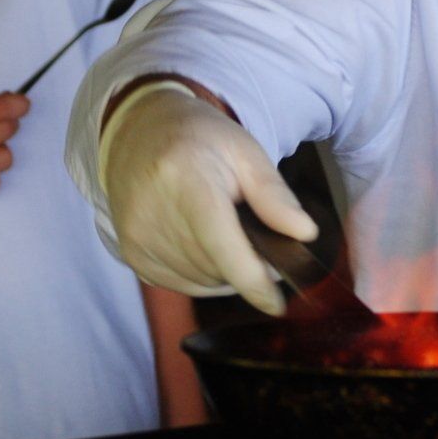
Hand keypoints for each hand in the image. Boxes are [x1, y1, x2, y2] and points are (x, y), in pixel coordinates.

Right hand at [99, 81, 316, 314]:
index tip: (277, 304)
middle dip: (247, 265)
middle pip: (217, 268)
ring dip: (225, 271)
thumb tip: (305, 234)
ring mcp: (139, 238)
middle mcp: (154, 214)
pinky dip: (203, 274)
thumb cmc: (200, 141)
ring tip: (227, 233)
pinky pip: (181, 284)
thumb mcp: (246, 152)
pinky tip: (205, 244)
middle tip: (258, 238)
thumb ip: (275, 195)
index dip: (253, 281)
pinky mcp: (132, 254)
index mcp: (187, 182)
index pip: (222, 246)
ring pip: (202, 282)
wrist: (140, 133)